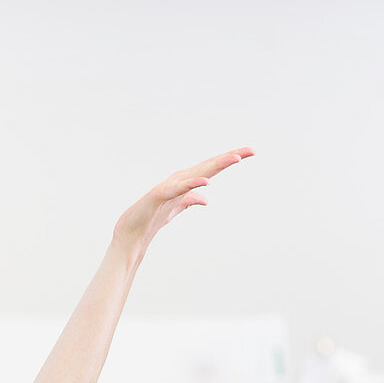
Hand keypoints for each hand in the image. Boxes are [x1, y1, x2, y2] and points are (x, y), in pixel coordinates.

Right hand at [112, 147, 253, 258]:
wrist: (131, 232)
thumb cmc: (151, 218)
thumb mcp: (176, 208)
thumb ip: (190, 201)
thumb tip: (206, 199)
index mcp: (184, 182)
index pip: (212, 168)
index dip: (230, 159)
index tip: (251, 152)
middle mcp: (178, 180)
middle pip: (209, 166)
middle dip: (230, 157)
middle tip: (251, 150)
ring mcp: (169, 187)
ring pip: (197, 173)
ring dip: (216, 165)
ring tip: (235, 158)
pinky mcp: (159, 196)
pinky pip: (178, 190)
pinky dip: (191, 184)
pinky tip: (206, 182)